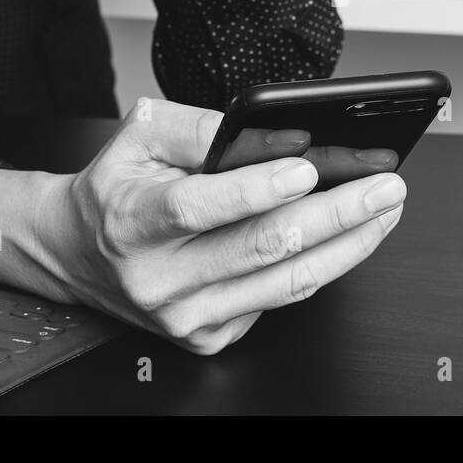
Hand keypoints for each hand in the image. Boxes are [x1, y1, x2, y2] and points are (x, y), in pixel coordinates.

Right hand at [34, 100, 405, 353]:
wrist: (77, 252)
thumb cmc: (117, 185)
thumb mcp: (140, 133)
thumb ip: (201, 126)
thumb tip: (276, 133)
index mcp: (132, 221)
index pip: (197, 208)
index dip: (255, 190)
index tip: (307, 168)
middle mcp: (158, 278)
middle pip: (261, 248)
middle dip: (335, 213)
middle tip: (383, 185)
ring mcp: (185, 315)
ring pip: (284, 282)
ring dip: (348, 243)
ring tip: (384, 208)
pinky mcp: (208, 336)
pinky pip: (280, 298)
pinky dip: (322, 264)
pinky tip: (347, 235)